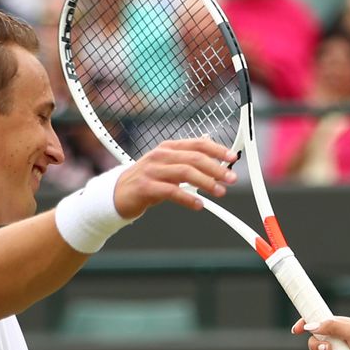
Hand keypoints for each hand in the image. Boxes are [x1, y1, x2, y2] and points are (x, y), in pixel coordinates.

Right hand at [113, 138, 236, 217]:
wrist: (117, 193)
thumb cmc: (147, 180)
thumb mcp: (168, 166)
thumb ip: (188, 161)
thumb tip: (214, 156)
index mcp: (168, 148)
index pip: (197, 144)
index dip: (217, 149)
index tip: (232, 157)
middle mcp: (160, 156)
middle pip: (194, 158)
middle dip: (216, 168)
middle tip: (231, 178)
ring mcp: (152, 170)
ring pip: (185, 173)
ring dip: (206, 183)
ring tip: (219, 192)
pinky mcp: (145, 187)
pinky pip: (171, 191)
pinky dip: (187, 198)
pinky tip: (199, 205)